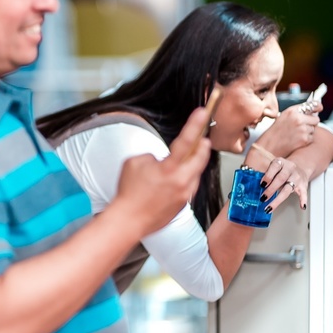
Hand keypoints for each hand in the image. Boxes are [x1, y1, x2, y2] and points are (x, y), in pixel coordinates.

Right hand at [114, 107, 211, 237]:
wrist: (129, 220)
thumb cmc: (129, 192)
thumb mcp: (134, 163)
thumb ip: (152, 156)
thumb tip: (160, 159)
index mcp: (169, 169)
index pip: (186, 141)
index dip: (195, 124)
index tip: (203, 112)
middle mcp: (181, 181)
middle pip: (201, 157)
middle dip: (203, 146)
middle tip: (202, 137)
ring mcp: (184, 194)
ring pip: (195, 173)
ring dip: (191, 165)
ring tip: (177, 163)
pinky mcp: (183, 205)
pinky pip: (188, 187)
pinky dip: (183, 180)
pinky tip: (169, 182)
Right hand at [256, 101, 320, 156]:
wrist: (268, 147)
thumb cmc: (274, 133)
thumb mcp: (283, 118)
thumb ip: (297, 114)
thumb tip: (313, 113)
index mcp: (292, 111)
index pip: (311, 105)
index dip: (317, 106)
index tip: (319, 108)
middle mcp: (298, 118)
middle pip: (315, 119)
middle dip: (311, 123)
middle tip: (301, 127)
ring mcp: (302, 129)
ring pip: (314, 129)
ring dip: (307, 132)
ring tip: (295, 135)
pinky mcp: (304, 139)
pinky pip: (311, 138)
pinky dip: (306, 140)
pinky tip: (295, 140)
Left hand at [257, 155, 307, 210]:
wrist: (300, 168)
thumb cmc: (282, 170)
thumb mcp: (274, 167)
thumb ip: (266, 174)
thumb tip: (253, 187)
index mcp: (281, 162)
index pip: (275, 167)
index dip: (268, 176)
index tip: (261, 185)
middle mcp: (290, 169)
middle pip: (281, 179)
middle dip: (271, 189)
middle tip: (262, 198)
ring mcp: (297, 177)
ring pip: (288, 189)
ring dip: (278, 199)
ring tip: (269, 207)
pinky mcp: (303, 185)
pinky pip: (304, 193)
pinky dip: (303, 200)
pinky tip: (302, 206)